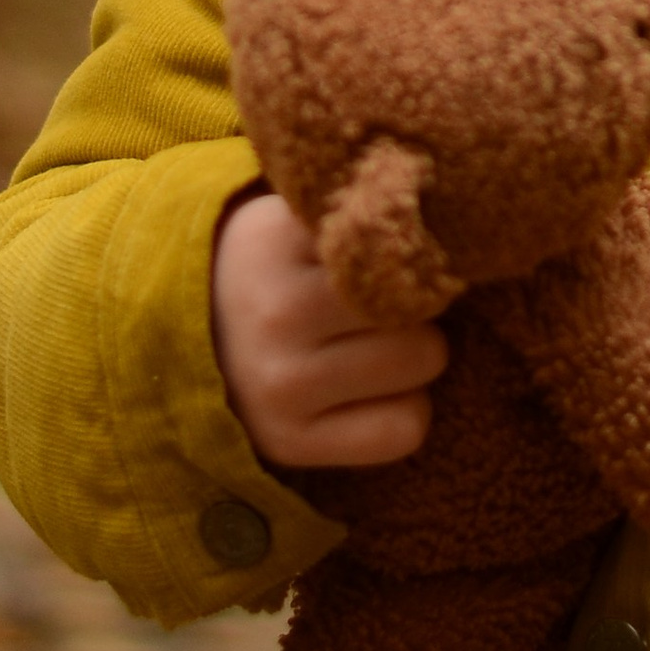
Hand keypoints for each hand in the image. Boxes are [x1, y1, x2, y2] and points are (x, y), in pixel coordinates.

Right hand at [209, 186, 447, 470]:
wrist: (194, 343)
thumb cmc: (277, 271)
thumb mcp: (297, 219)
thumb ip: (360, 208)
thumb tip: (456, 212)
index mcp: (276, 238)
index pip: (396, 234)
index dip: (412, 243)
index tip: (400, 250)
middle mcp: (276, 312)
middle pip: (419, 298)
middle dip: (418, 302)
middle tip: (389, 305)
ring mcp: (280, 384)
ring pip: (424, 360)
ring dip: (417, 355)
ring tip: (377, 346)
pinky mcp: (291, 442)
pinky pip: (405, 429)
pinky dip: (405, 413)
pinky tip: (372, 395)